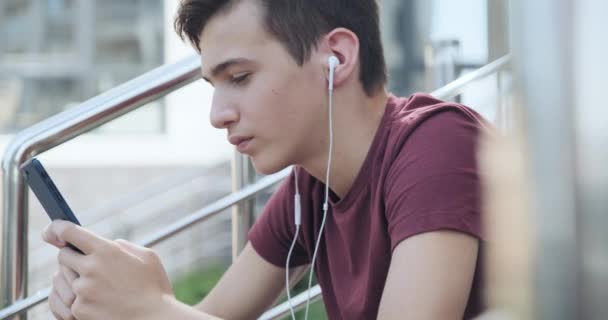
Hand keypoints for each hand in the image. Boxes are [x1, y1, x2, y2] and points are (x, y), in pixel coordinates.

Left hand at [42, 221, 173, 319]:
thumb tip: (109, 244)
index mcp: (106, 250)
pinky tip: (97, 302)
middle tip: (88, 266)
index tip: (53, 232)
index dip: (57, 228)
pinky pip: (68, 300)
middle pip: (62, 256)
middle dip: (73, 258)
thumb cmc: (155, 289)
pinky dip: (79, 299)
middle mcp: (91, 268)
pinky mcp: (78, 310)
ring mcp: (82, 291)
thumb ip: (123, 246)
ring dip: (75, 280)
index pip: (68, 231)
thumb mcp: (147, 257)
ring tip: (98, 288)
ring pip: (63, 279)